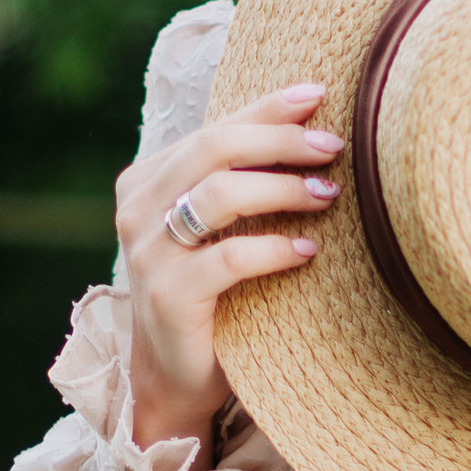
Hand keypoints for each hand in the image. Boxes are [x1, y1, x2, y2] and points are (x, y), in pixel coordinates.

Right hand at [117, 80, 342, 459]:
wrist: (177, 375)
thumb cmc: (213, 292)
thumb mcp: (218, 227)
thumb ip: (238, 180)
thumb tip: (311, 128)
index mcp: (147, 180)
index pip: (213, 127)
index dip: (267, 109)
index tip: (319, 96)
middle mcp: (138, 209)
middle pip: (214, 149)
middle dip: (280, 142)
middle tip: (333, 148)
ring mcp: (147, 253)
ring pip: (220, 197)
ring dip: (282, 189)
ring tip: (328, 195)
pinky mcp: (167, 296)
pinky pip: (227, 259)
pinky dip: (274, 249)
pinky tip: (309, 251)